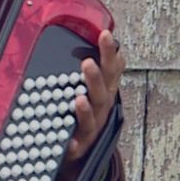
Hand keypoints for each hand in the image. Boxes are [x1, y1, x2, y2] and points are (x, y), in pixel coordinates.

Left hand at [55, 30, 125, 180]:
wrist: (83, 147)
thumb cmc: (87, 110)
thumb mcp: (94, 86)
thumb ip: (94, 65)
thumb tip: (99, 33)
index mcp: (104, 90)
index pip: (111, 69)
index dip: (109, 53)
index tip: (105, 34)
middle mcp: (101, 107)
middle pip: (102, 91)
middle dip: (96, 77)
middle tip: (87, 62)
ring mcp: (92, 127)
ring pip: (91, 117)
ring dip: (85, 108)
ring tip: (79, 98)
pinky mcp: (79, 145)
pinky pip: (76, 145)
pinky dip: (73, 143)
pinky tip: (68, 141)